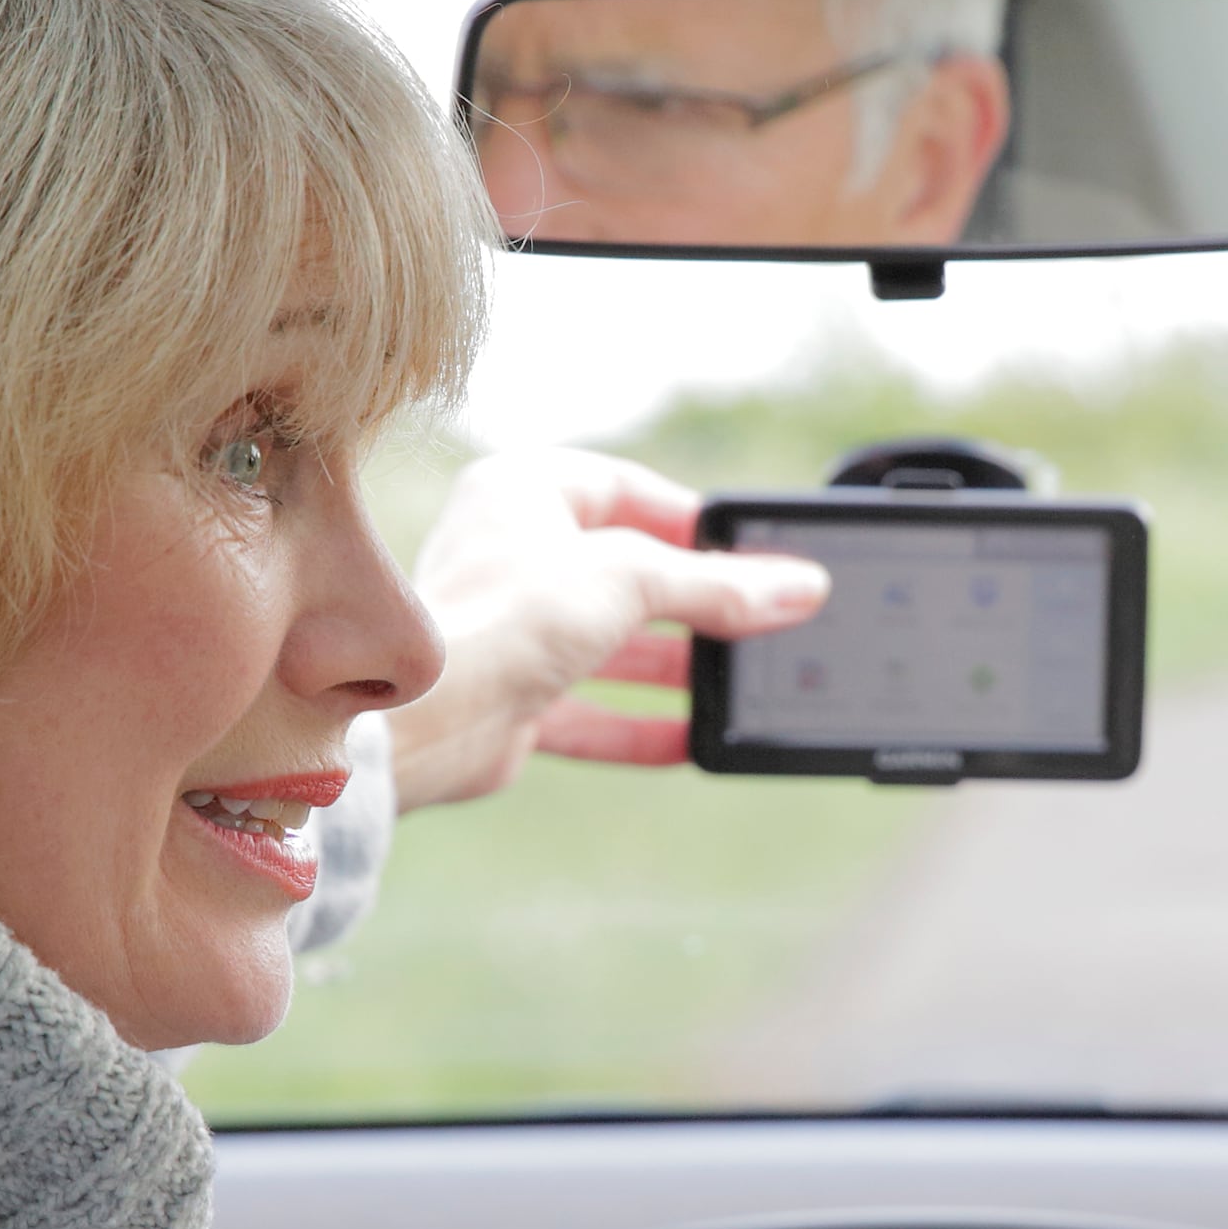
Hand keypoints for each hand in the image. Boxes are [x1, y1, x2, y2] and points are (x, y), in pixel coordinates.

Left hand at [384, 449, 830, 810]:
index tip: (750, 548)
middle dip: (693, 601)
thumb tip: (799, 586)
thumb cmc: (506, 618)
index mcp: (523, 490)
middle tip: (760, 617)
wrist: (428, 719)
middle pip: (625, 570)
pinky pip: (587, 709)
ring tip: (739, 682)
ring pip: (609, 643)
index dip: (690, 519)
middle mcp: (510, 553)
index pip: (625, 488)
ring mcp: (509, 628)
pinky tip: (691, 740)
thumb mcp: (633, 581)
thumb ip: (718, 585)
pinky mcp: (510, 696)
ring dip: (674, 667)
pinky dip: (637, 726)